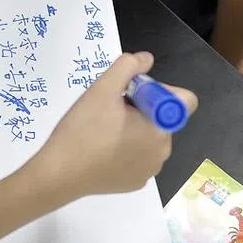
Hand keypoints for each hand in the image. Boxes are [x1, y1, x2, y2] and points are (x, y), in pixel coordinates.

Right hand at [30, 52, 197, 198]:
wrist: (59, 174)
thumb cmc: (83, 130)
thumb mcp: (102, 89)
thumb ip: (127, 67)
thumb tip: (146, 59)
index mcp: (160, 128)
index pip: (184, 101)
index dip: (159, 90)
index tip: (132, 93)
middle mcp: (162, 152)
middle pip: (161, 118)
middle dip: (141, 109)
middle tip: (109, 111)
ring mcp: (149, 171)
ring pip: (149, 138)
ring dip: (133, 129)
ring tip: (102, 130)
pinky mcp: (135, 183)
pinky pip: (138, 158)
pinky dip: (125, 150)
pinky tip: (101, 150)